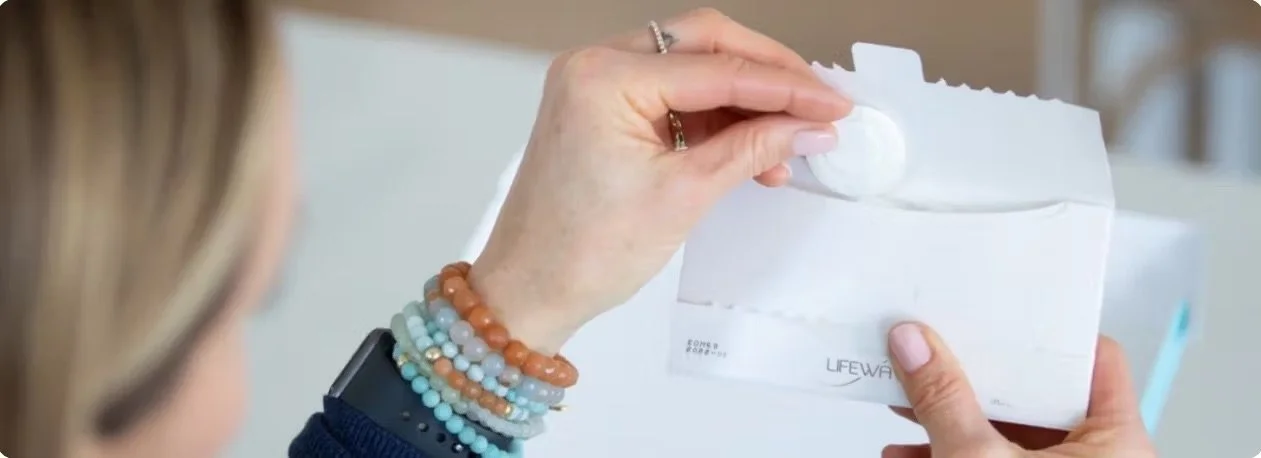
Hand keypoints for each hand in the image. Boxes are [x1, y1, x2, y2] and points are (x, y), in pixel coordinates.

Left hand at [469, 8, 850, 353]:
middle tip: (816, 105)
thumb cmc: (580, 252)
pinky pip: (670, 95)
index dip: (786, 87)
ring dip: (742, 104)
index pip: (718, 67)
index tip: (832, 103)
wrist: (529, 291)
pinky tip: (748, 151)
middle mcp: (594, 66)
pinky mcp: (601, 108)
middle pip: (704, 44)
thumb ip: (752, 151)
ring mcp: (595, 85)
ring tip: (784, 148)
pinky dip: (712, 119)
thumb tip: (807, 127)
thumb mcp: (683, 197)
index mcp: (605, 78)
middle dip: (766, 76)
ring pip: (691, 68)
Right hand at [883, 324, 1157, 457]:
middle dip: (972, 378)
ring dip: (949, 420)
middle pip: (1035, 394)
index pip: (1092, 358)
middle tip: (934, 350)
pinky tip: (906, 457)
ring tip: (903, 408)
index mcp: (1115, 440)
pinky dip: (950, 457)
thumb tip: (916, 345)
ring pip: (1005, 435)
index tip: (994, 313)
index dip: (1045, 332)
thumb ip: (943, 402)